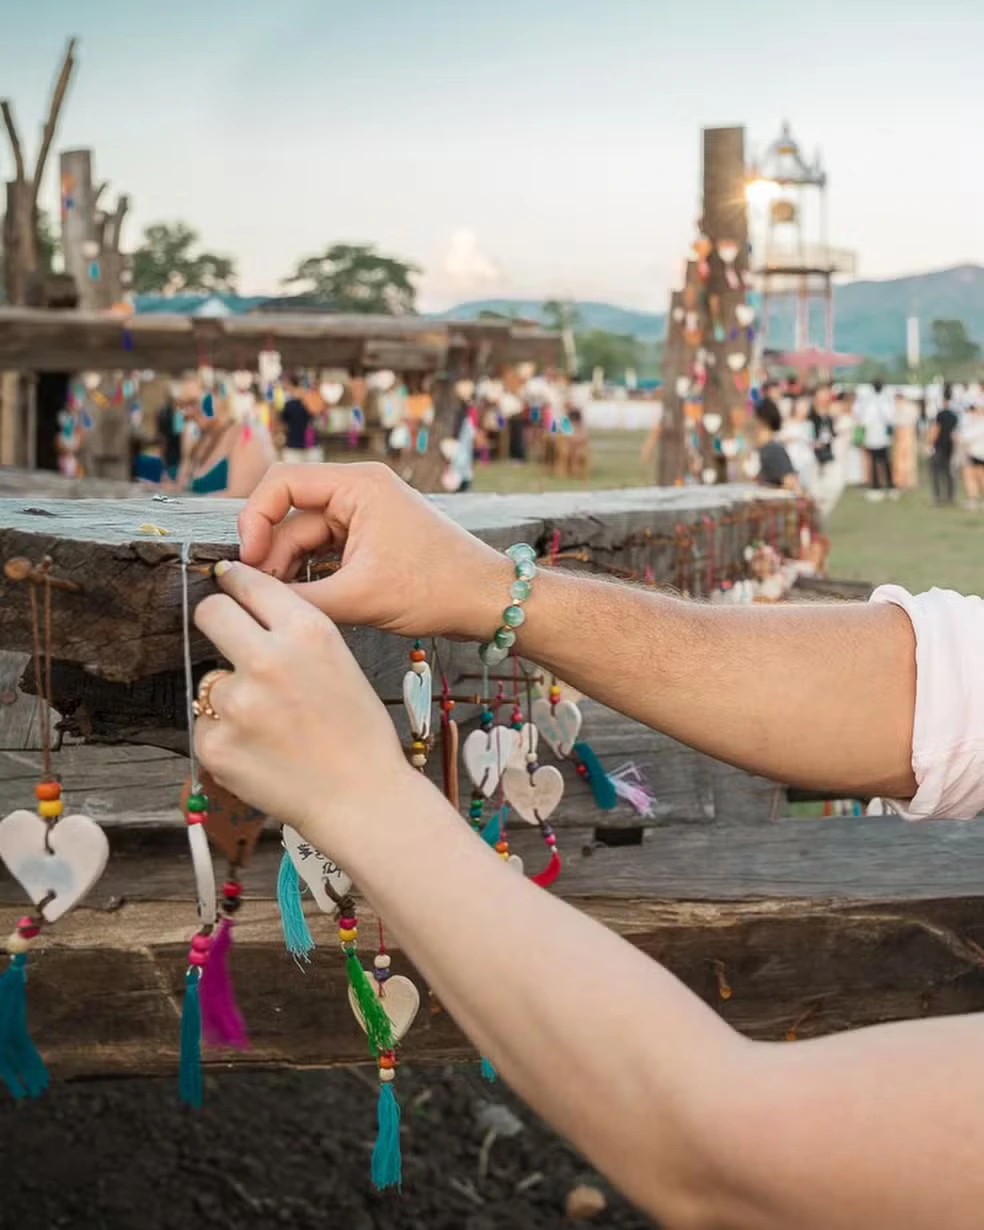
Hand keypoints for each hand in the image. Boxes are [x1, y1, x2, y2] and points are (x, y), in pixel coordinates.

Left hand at [193, 561, 409, 851]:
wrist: (360, 798)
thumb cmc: (358, 732)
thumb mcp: (340, 660)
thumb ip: (293, 631)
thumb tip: (244, 609)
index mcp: (307, 631)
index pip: (247, 582)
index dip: (235, 583)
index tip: (227, 584)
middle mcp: (267, 659)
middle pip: (210, 613)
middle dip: (217, 621)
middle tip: (230, 641)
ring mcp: (235, 704)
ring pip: (210, 678)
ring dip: (229, 694)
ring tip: (268, 724)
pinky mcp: (214, 744)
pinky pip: (206, 723)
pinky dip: (226, 735)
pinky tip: (260, 750)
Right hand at [238, 462, 509, 639]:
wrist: (487, 602)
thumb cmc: (437, 589)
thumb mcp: (360, 597)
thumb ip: (299, 598)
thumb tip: (249, 600)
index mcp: (359, 484)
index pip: (282, 482)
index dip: (255, 519)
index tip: (248, 560)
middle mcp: (360, 491)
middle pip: (291, 515)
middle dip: (273, 555)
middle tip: (261, 595)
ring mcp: (366, 515)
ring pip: (307, 538)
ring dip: (291, 570)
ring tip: (283, 605)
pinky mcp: (371, 539)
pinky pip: (326, 551)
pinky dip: (313, 575)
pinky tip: (305, 602)